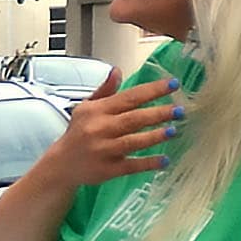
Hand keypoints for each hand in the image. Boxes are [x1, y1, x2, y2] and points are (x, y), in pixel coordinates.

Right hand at [44, 68, 180, 187]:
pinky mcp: (107, 170)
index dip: (152, 90)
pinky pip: (131, 166)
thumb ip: (105, 91)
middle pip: (133, 119)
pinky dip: (148, 163)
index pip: (129, 97)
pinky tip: (164, 160)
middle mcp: (100, 129)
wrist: (61, 165)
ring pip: (133, 142)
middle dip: (158, 113)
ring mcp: (104, 151)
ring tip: (173, 130)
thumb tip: (117, 71)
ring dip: (155, 136)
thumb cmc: (78, 133)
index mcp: (98, 111)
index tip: (173, 84)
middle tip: (179, 110)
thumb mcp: (86, 108)